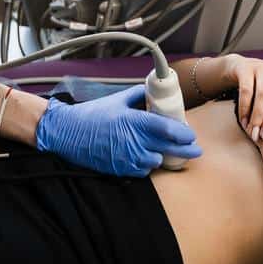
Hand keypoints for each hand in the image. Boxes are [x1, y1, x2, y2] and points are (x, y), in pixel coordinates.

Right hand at [35, 85, 201, 177]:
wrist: (67, 133)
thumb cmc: (91, 115)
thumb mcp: (117, 100)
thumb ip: (138, 96)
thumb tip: (153, 92)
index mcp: (134, 121)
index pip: (167, 129)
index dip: (183, 133)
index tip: (190, 133)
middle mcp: (133, 141)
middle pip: (168, 148)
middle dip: (185, 150)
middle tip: (195, 150)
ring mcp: (127, 158)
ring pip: (156, 162)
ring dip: (163, 156)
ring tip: (167, 151)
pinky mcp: (120, 169)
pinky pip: (143, 171)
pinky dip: (147, 165)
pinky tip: (147, 157)